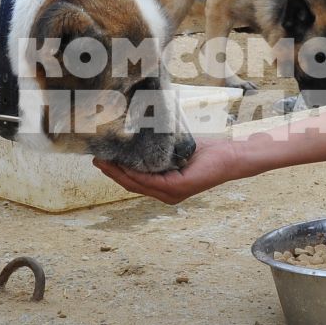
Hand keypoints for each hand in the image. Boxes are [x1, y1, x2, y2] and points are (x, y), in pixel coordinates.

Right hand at [96, 137, 241, 204]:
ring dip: (118, 173)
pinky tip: (124, 165)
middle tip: (95, 159)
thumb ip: (159, 147)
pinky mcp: (179, 187)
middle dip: (111, 172)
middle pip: (131, 184)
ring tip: (103, 161)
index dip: (115, 172)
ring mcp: (172, 193)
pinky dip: (136, 173)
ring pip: (138, 184)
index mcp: (165, 187)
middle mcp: (166, 194)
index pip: (134, 181)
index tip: (100, 159)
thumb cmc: (206, 150)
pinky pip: (151, 181)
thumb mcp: (176, 148)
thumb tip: (139, 130)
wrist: (231, 155)